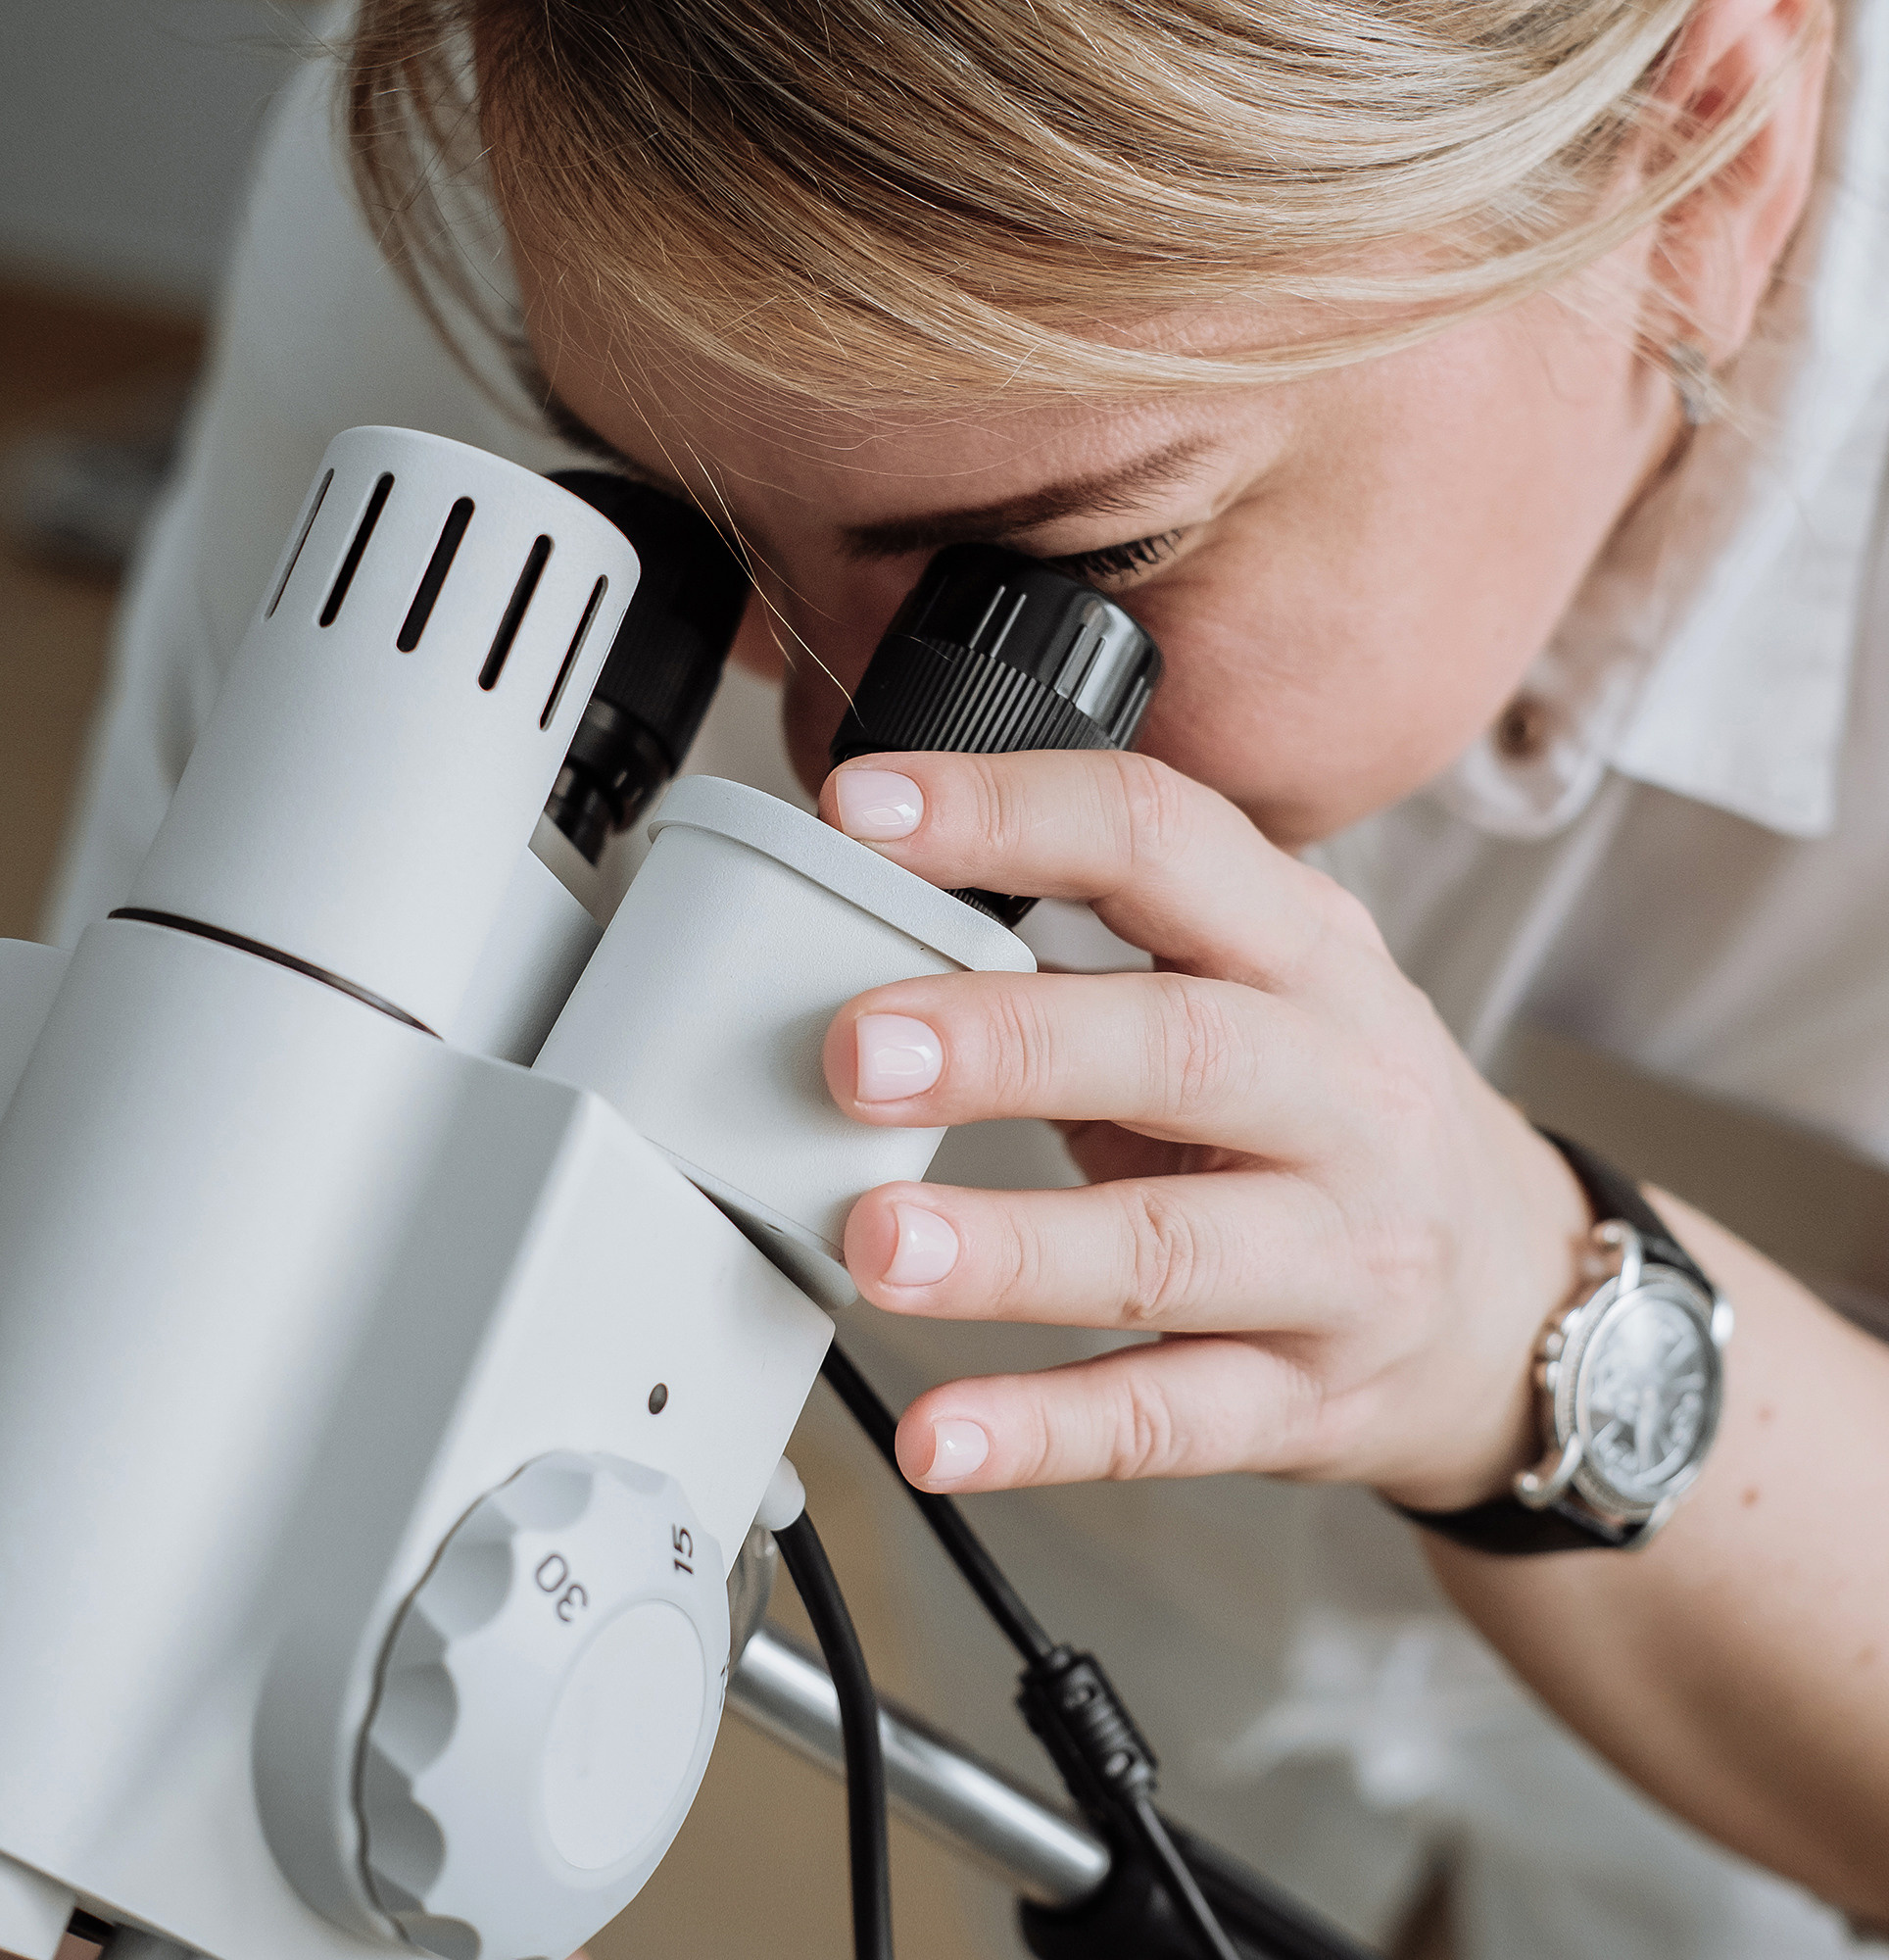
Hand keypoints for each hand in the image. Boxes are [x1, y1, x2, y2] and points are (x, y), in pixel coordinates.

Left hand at [819, 750, 1588, 1510]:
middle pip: (1180, 1047)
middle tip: (857, 1050)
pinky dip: (1044, 1431)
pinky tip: (935, 1437)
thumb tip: (892, 920)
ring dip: (1013, 1249)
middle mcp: (1340, 1096)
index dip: (1013, 813)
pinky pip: (1167, 1417)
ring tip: (878, 1243)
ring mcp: (1336, 1258)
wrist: (1518, 1300)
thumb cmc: (1343, 1118)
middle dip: (1010, 1042)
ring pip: (1169, 1248)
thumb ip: (1121, 953)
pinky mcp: (1305, 1397)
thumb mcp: (1278, 994)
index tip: (866, 811)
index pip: (1165, 843)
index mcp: (1310, 959)